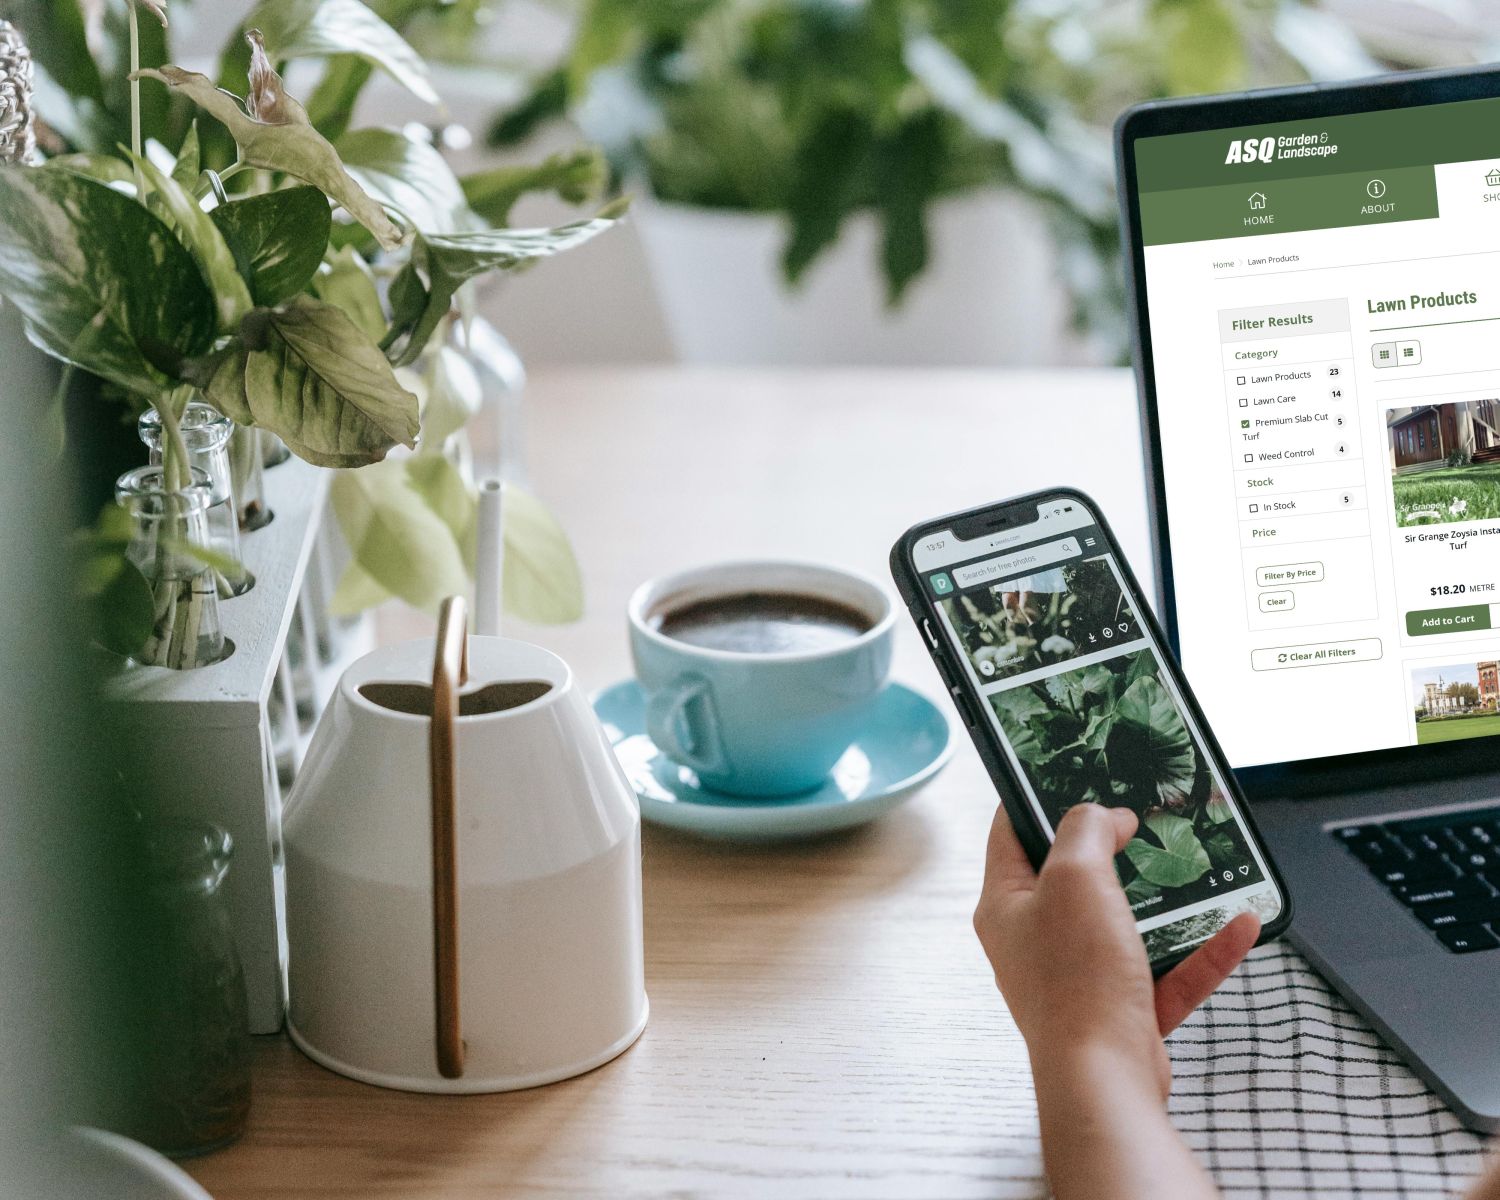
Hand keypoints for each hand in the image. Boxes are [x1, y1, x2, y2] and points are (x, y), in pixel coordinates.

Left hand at [973, 802, 1259, 1101]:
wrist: (1105, 1080)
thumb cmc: (1076, 982)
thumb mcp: (1075, 877)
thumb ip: (1086, 830)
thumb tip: (1104, 815)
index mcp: (1005, 905)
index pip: (1009, 833)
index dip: (1035, 797)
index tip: (1066, 772)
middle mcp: (1035, 941)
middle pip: (1074, 878)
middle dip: (1113, 849)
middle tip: (1144, 818)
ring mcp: (1079, 977)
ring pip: (1128, 924)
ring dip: (1169, 900)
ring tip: (1201, 868)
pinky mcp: (1122, 1011)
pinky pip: (1168, 970)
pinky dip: (1202, 949)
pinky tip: (1239, 925)